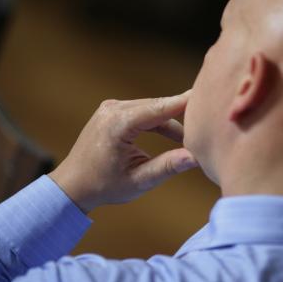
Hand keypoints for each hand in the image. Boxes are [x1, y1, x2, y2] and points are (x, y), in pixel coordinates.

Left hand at [49, 91, 197, 212]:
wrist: (72, 185)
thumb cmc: (103, 186)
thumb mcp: (139, 181)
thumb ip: (167, 167)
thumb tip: (196, 157)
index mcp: (118, 124)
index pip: (160, 108)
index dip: (186, 102)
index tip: (209, 95)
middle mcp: (113, 109)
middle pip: (159, 106)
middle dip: (184, 114)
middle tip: (210, 122)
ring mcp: (112, 107)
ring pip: (153, 108)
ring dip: (173, 122)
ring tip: (194, 138)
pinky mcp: (113, 111)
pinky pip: (143, 112)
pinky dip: (160, 122)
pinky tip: (177, 137)